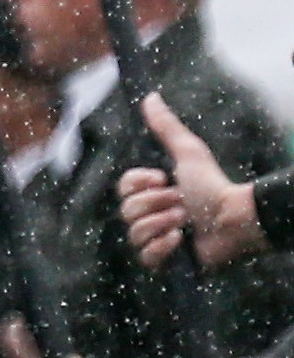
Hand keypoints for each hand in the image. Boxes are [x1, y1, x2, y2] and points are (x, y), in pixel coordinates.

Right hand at [122, 93, 267, 270]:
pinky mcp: (166, 262)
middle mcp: (152, 214)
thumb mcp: (188, 152)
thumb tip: (150, 96)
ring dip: (162, 224)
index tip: (164, 180)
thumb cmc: (213, 186)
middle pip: (126, 210)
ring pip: (134, 233)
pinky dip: (163, 247)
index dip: (140, 185)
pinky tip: (181, 240)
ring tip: (185, 221)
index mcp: (153, 191)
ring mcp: (158, 238)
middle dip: (155, 205)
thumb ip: (166, 126)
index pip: (123, 188)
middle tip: (181, 203)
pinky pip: (146, 256)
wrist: (234, 220)